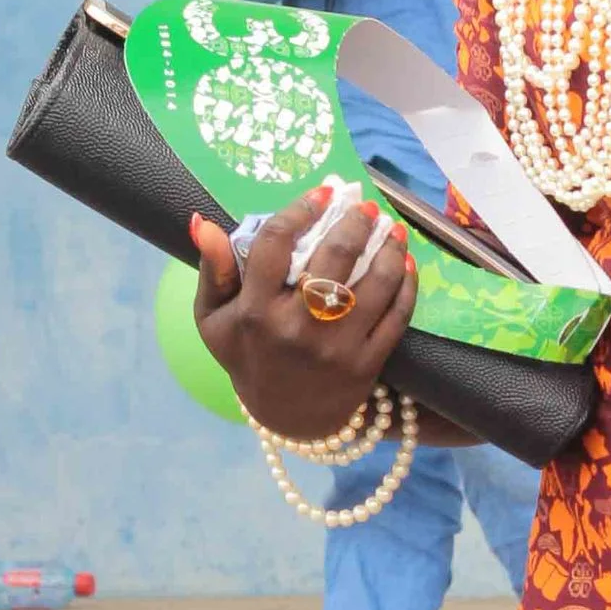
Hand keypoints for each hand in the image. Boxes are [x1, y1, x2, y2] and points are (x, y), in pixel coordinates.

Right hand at [191, 187, 416, 440]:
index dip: (300, 210)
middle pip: (332, 259)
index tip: (323, 192)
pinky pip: (396, 317)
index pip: (275, 245)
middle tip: (366, 207)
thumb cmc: (249, 355)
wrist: (285, 416)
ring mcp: (336, 348)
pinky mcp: (367, 364)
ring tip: (393, 229)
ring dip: (389, 250)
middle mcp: (296, 328)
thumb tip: (203, 221)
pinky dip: (406, 285)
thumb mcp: (214, 318)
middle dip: (354, 224)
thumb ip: (213, 269)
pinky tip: (407, 263)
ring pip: (373, 285)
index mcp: (255, 312)